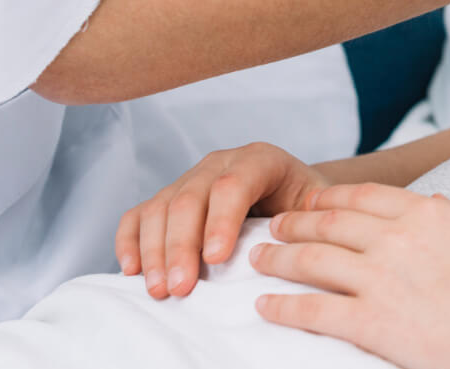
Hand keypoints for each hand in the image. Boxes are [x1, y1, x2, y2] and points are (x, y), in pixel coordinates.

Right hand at [115, 141, 330, 299]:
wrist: (293, 192)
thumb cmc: (306, 205)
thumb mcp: (319, 206)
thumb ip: (311, 217)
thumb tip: (295, 238)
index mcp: (261, 160)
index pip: (234, 184)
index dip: (222, 220)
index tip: (215, 259)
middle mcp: (220, 162)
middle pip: (190, 198)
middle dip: (182, 246)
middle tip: (180, 288)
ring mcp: (191, 178)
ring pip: (161, 207)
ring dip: (155, 251)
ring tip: (160, 290)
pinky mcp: (169, 196)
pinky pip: (139, 213)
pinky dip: (130, 240)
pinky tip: (132, 270)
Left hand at [251, 184, 449, 368]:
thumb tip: (434, 202)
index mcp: (428, 213)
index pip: (364, 196)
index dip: (330, 198)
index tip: (310, 201)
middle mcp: (399, 238)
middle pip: (330, 222)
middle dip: (295, 223)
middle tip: (273, 226)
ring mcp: (383, 279)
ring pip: (313, 260)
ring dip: (278, 259)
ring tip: (259, 260)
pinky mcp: (374, 323)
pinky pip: (314, 311)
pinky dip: (283, 307)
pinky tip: (265, 307)